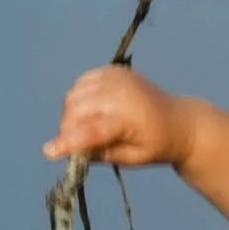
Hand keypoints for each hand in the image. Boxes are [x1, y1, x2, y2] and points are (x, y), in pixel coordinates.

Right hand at [43, 65, 184, 166]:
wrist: (179, 121)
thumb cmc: (156, 145)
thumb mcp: (132, 158)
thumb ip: (100, 154)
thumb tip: (70, 150)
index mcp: (130, 117)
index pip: (92, 130)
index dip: (69, 141)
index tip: (48, 152)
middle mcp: (121, 92)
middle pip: (76, 110)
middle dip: (68, 129)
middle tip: (75, 146)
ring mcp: (116, 77)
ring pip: (74, 96)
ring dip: (71, 115)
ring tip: (86, 129)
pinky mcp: (111, 70)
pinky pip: (81, 84)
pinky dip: (78, 99)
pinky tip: (91, 111)